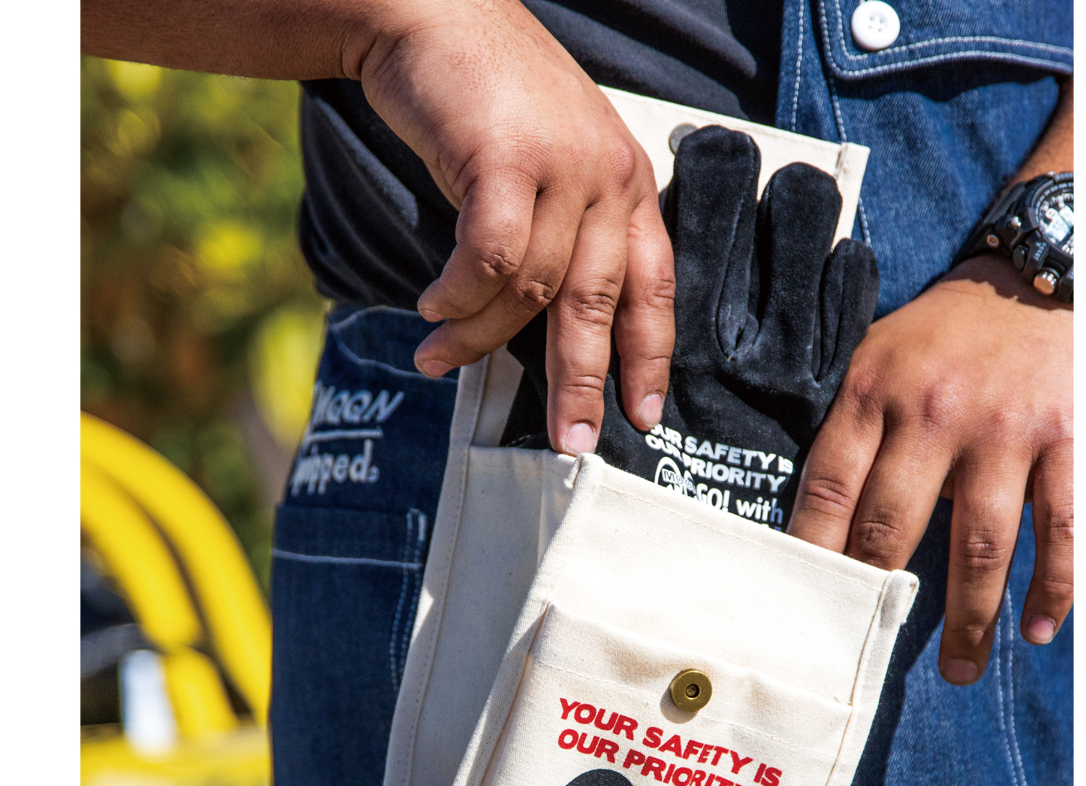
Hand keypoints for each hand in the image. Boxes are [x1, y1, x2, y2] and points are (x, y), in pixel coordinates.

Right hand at [356, 0, 675, 452]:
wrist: (434, 14)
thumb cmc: (488, 104)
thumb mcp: (550, 168)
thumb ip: (564, 238)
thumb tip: (548, 332)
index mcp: (628, 188)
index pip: (654, 288)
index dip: (649, 359)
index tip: (641, 418)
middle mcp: (608, 177)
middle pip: (599, 304)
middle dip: (583, 382)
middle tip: (570, 442)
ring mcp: (562, 163)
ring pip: (528, 287)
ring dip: (478, 338)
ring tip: (438, 360)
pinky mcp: (508, 156)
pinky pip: (486, 256)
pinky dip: (456, 294)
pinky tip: (432, 309)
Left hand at [787, 254, 1072, 684]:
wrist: (1034, 279)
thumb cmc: (939, 334)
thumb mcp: (873, 356)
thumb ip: (844, 425)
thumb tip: (809, 518)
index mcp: (873, 393)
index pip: (830, 487)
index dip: (812, 551)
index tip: (801, 603)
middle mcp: (935, 414)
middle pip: (895, 526)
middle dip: (879, 597)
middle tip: (869, 650)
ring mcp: (1005, 430)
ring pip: (979, 543)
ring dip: (970, 617)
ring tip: (959, 670)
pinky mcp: (1069, 438)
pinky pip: (1062, 526)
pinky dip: (1053, 585)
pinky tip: (1036, 628)